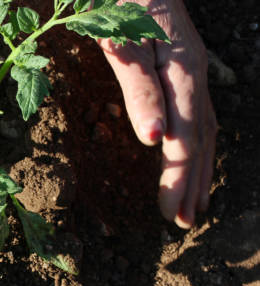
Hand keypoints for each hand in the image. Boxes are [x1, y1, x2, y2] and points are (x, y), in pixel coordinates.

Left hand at [98, 0, 216, 227]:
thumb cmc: (119, 4)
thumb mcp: (122, 43)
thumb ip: (139, 87)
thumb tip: (153, 139)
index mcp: (181, 71)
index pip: (184, 136)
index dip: (178, 177)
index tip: (170, 212)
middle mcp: (195, 75)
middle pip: (199, 139)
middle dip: (191, 183)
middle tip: (183, 224)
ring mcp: (194, 72)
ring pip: (205, 130)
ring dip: (199, 171)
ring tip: (195, 207)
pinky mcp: (185, 72)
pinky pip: (200, 116)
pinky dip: (199, 147)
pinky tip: (194, 163)